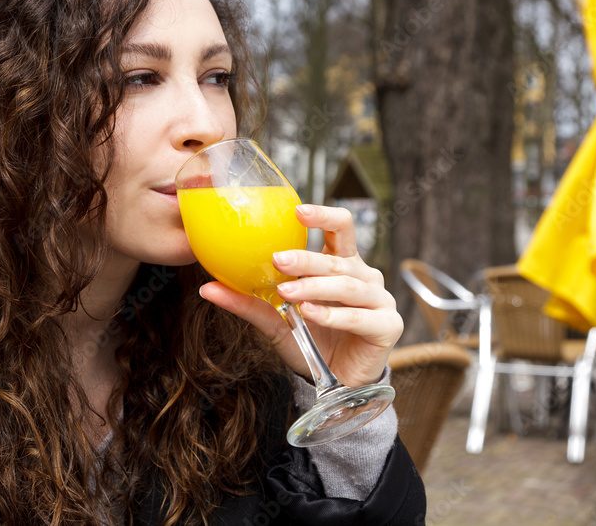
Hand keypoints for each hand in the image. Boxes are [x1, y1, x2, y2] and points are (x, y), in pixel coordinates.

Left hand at [199, 204, 402, 386]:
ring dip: (315, 287)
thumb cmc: (312, 343)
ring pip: (348, 285)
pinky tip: (311, 314)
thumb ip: (249, 303)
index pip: (341, 228)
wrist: (338, 384)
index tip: (298, 210)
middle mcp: (365, 276)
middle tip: (278, 259)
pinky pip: (359, 316)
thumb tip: (207, 288)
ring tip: (288, 293)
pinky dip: (334, 314)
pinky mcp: (388, 325)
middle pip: (337, 259)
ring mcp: (380, 299)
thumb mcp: (276, 321)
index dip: (324, 215)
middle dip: (306, 258)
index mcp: (342, 264)